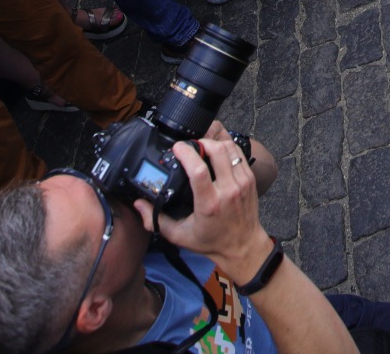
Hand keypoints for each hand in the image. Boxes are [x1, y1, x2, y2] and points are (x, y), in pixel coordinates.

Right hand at [141, 137, 273, 279]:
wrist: (242, 246)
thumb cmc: (211, 241)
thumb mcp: (178, 235)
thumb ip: (156, 220)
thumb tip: (138, 204)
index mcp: (209, 204)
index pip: (198, 171)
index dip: (187, 153)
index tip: (177, 148)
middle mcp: (228, 191)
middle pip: (217, 152)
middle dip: (201, 142)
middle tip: (190, 145)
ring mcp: (242, 183)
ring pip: (229, 148)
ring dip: (214, 143)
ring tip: (202, 147)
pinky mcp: (250, 179)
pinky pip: (239, 153)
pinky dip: (227, 147)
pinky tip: (216, 151)